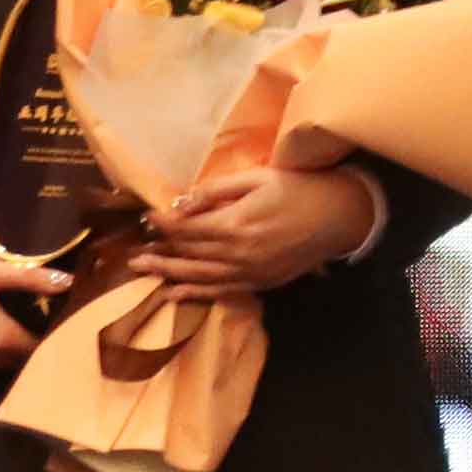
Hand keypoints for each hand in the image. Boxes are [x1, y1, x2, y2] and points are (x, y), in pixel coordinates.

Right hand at [0, 249, 66, 376]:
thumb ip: (30, 280)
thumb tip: (69, 282)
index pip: (43, 350)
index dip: (59, 338)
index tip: (71, 322)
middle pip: (25, 360)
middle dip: (39, 344)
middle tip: (53, 320)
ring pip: (4, 363)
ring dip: (15, 349)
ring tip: (29, 323)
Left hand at [136, 163, 384, 299]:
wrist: (339, 215)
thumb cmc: (298, 188)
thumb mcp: (257, 178)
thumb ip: (217, 192)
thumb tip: (181, 203)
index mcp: (235, 224)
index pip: (186, 228)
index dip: (163, 224)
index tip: (146, 218)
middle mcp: (237, 253)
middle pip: (187, 255)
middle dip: (158, 252)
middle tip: (132, 254)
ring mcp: (248, 272)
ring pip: (198, 277)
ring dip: (167, 275)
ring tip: (142, 272)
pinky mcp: (259, 283)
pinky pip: (220, 291)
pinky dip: (195, 293)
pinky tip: (175, 293)